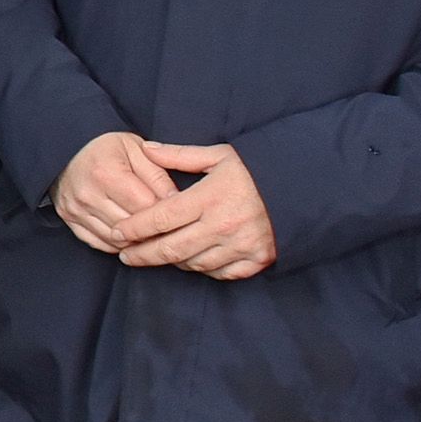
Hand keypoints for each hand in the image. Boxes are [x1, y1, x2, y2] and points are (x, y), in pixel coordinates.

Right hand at [49, 129, 175, 253]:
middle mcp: (87, 194)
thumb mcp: (137, 149)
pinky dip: (119, 244)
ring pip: (117, 240)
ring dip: (137, 239)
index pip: (146, 206)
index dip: (167, 211)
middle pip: (132, 227)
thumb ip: (158, 176)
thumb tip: (178, 203)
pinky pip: (101, 244)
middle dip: (153, 229)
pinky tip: (130, 235)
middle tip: (168, 225)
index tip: (177, 211)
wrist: (67, 148)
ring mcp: (75, 209)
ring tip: (151, 231)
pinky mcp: (69, 220)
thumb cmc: (107, 148)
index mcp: (106, 172)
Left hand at [118, 142, 278, 278]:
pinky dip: (203, 268)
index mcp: (210, 197)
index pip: (161, 218)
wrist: (303, 188)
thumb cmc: (257, 169)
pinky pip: (220, 273)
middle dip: (143, 254)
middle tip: (125, 256)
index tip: (117, 233)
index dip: (135, 228)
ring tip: (155, 255)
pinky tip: (191, 260)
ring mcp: (242, 245)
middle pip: (171, 248)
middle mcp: (224, 224)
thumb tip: (146, 148)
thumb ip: (180, 155)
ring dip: (172, 261)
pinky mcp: (257, 259)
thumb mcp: (220, 155)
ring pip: (193, 263)